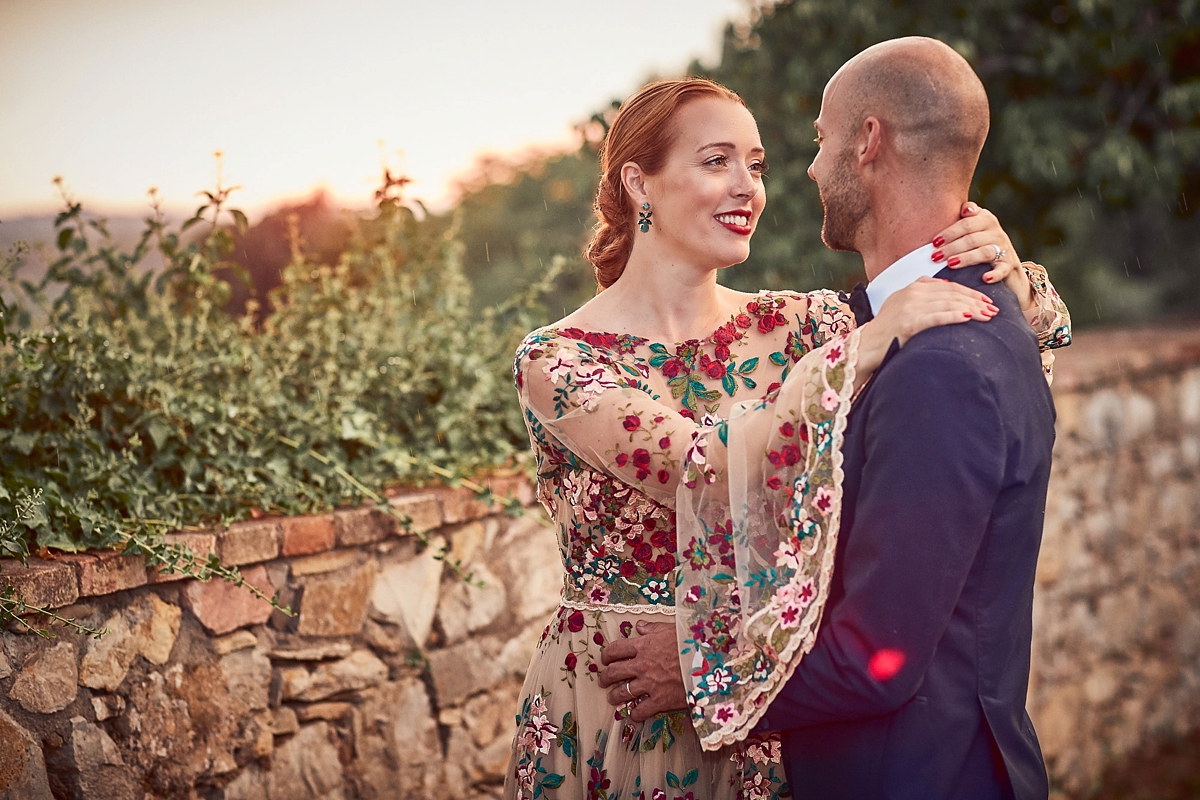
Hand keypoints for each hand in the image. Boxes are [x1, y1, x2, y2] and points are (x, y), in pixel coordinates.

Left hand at [597, 620, 688, 721]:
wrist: (711, 662)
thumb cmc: (693, 643)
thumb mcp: (672, 628)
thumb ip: (653, 628)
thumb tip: (640, 626)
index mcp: (643, 645)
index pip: (615, 649)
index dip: (606, 655)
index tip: (605, 659)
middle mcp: (642, 665)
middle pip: (614, 672)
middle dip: (605, 678)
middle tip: (603, 681)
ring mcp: (649, 684)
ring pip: (623, 692)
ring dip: (614, 696)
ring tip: (613, 698)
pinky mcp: (660, 700)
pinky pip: (640, 711)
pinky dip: (634, 714)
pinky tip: (634, 714)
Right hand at [855, 276, 996, 388]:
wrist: (865, 347)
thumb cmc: (887, 332)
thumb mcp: (902, 306)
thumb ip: (922, 296)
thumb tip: (947, 292)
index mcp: (912, 286)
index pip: (949, 286)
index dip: (970, 292)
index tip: (986, 300)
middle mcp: (911, 292)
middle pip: (952, 293)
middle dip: (976, 300)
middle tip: (993, 309)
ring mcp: (909, 306)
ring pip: (948, 303)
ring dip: (972, 309)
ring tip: (988, 316)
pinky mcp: (908, 322)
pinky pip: (937, 316)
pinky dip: (955, 316)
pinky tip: (969, 317)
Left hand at [931, 203, 1023, 288]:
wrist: (1005, 260)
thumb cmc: (979, 241)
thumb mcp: (972, 226)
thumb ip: (961, 218)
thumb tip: (956, 210)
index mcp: (985, 219)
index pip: (966, 223)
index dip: (950, 232)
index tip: (935, 241)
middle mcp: (995, 232)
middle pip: (972, 238)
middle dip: (952, 247)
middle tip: (935, 256)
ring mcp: (1003, 248)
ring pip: (984, 252)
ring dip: (967, 258)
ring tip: (950, 264)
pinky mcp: (1008, 264)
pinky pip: (1002, 269)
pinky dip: (995, 274)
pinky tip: (984, 278)